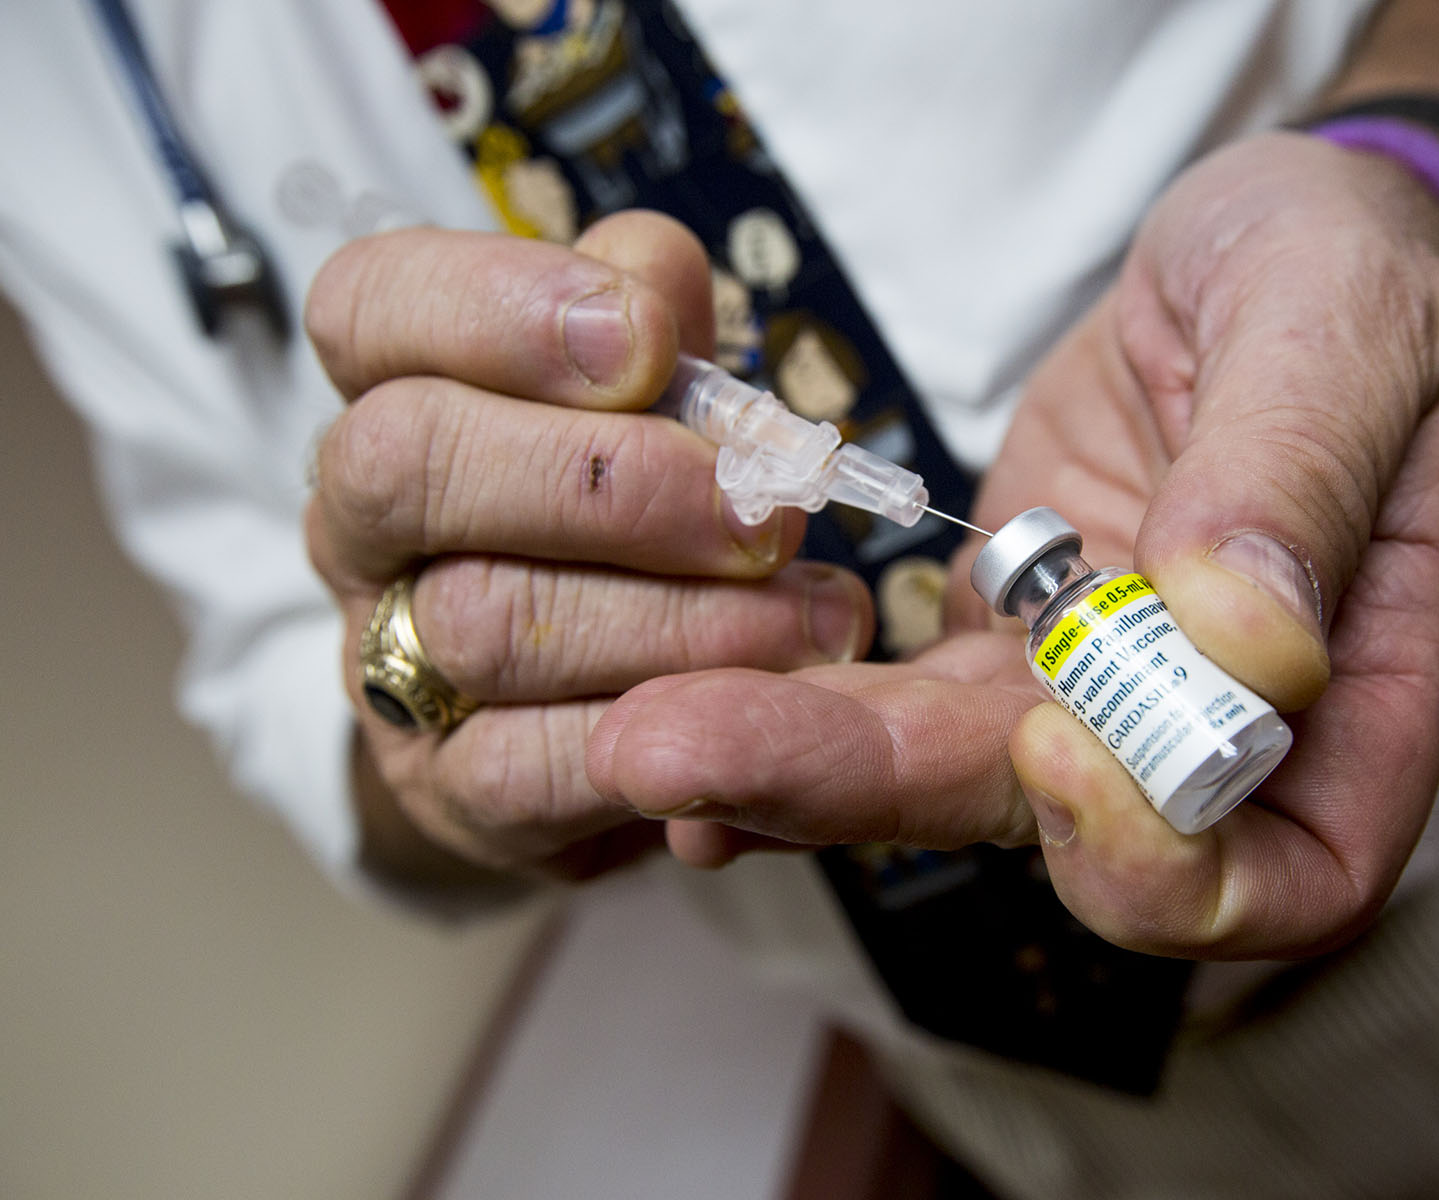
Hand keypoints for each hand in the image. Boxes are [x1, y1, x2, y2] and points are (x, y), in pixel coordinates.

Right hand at [304, 214, 871, 881]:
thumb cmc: (635, 520)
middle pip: (406, 460)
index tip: (647, 342)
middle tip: (757, 507)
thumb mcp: (651, 391)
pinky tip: (761, 703)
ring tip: (813, 615)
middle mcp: (366, 527)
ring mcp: (392, 666)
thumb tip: (653, 295)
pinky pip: (531, 764)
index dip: (498, 305)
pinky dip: (663, 729)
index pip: (368, 306)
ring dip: (677, 616)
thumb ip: (650, 314)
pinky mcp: (452, 792)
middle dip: (605, 477)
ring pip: (487, 622)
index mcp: (400, 393)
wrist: (608, 716)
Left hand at [588, 132, 1438, 957]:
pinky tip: (676, 708)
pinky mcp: (1007, 639)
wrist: (1272, 244)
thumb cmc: (1355, 277)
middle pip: (1069, 840)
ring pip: (949, 774)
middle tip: (690, 756)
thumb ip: (1300, 475)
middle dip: (873, 799)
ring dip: (795, 761)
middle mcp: (1223, 730)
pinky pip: (897, 701)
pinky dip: (794, 710)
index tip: (1059, 735)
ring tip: (640, 727)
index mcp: (1369, 685)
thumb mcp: (1352, 329)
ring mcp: (1101, 692)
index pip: (1297, 870)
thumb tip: (1242, 636)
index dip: (1169, 852)